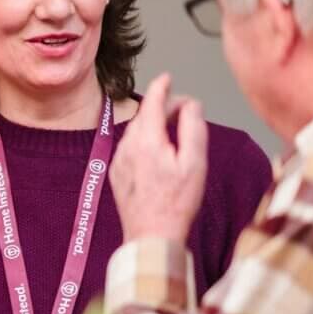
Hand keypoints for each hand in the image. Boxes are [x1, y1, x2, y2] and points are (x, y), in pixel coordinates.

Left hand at [110, 73, 207, 245]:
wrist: (151, 236)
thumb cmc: (176, 203)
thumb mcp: (195, 162)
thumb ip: (193, 127)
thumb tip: (190, 104)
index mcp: (146, 139)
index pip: (152, 100)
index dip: (162, 86)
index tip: (168, 77)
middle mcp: (127, 146)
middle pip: (145, 115)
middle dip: (164, 109)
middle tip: (186, 115)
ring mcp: (119, 160)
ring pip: (137, 132)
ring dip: (154, 127)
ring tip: (175, 140)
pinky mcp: (117, 174)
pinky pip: (131, 148)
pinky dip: (145, 143)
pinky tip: (160, 159)